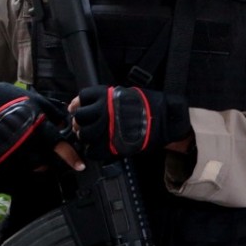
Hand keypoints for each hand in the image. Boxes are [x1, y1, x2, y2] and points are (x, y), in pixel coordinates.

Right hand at [0, 81, 72, 170]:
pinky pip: (15, 166)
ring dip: (38, 163)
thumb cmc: (11, 100)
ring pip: (30, 166)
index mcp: (37, 129)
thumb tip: (64, 122)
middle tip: (54, 155)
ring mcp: (10, 154)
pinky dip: (23, 162)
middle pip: (46, 161)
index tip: (80, 166)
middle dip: (53, 160)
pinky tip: (22, 152)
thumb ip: (53, 113)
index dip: (71, 157)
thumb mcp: (36, 101)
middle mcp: (25, 144)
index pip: (58, 146)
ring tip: (37, 152)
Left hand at [71, 86, 191, 160]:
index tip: (80, 107)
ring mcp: (106, 129)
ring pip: (83, 135)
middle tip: (87, 124)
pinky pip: (92, 151)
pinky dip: (94, 150)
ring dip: (86, 136)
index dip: (80, 103)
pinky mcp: (111, 146)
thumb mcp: (127, 94)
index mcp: (108, 96)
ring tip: (95, 136)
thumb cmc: (151, 106)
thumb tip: (90, 103)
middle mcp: (104, 111)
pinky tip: (101, 146)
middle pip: (79, 117)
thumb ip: (108, 99)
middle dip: (81, 121)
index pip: (83, 97)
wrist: (167, 120)